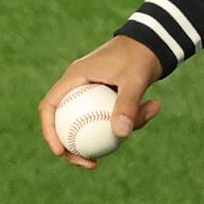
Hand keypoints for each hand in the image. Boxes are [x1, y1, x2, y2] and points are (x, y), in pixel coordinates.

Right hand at [37, 35, 162, 168]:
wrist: (155, 39)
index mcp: (75, 77)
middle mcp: (79, 86)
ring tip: (142, 120)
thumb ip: (127, 104)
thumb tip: (121, 135)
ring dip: (115, 130)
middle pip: (65, 122)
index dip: (49, 131)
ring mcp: (93, 93)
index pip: (49, 106)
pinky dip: (130, 118)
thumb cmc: (140, 54)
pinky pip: (111, 117)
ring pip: (92, 123)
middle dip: (74, 147)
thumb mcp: (134, 79)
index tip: (61, 152)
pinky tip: (154, 108)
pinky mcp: (108, 97)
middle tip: (90, 164)